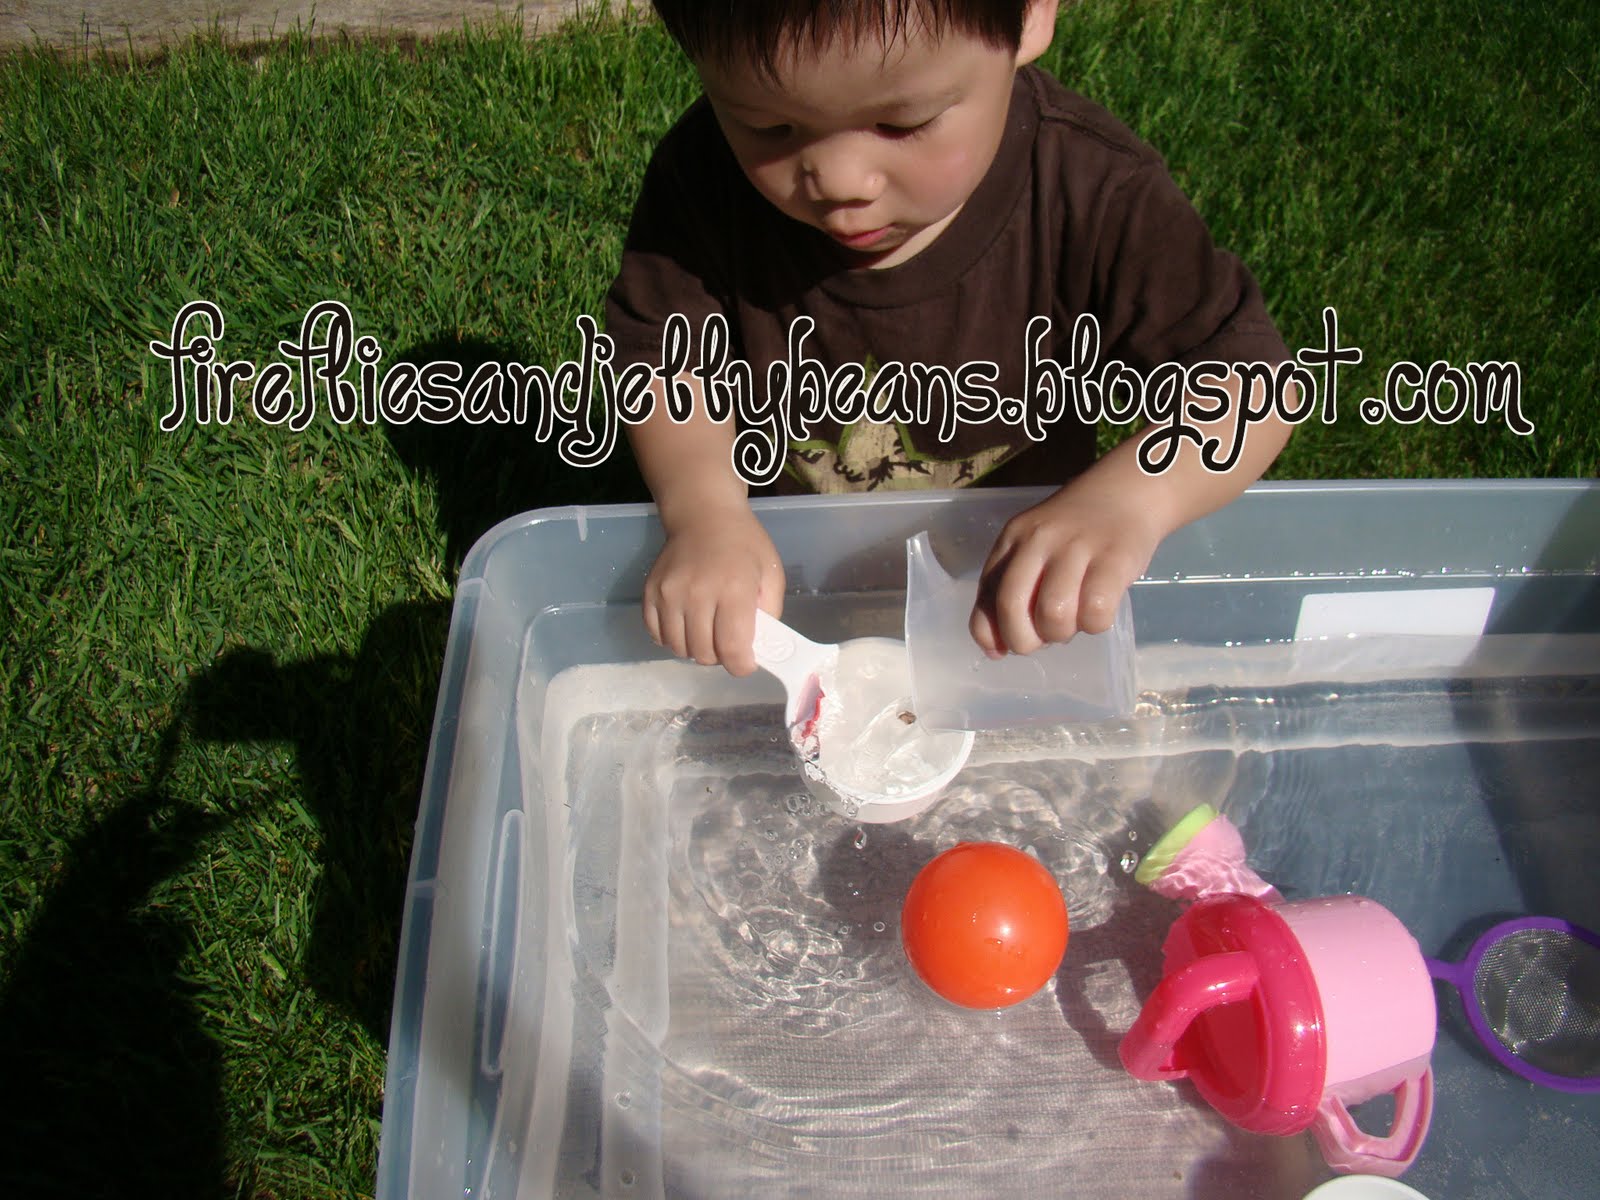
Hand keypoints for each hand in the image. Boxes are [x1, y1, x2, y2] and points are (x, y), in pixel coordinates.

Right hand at [643, 503, 784, 675]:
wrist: (703, 514)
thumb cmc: (743, 543)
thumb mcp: (771, 574)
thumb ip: (770, 614)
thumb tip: (758, 647)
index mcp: (733, 590)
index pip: (732, 649)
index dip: (741, 666)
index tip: (746, 661)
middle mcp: (697, 594)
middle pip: (704, 654)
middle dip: (720, 657)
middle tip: (728, 642)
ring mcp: (669, 594)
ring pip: (679, 649)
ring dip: (696, 649)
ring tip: (707, 633)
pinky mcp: (650, 593)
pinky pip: (657, 635)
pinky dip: (672, 639)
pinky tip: (686, 626)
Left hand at [969, 481, 1161, 655]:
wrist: (1127, 492)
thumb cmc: (1076, 533)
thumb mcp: (1034, 548)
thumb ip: (1013, 590)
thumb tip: (995, 650)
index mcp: (1013, 539)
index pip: (987, 595)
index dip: (991, 632)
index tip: (1003, 649)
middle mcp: (1038, 540)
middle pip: (1012, 605)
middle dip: (1024, 640)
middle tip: (1044, 639)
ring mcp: (1076, 547)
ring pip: (1053, 614)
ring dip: (1062, 633)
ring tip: (1074, 621)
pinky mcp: (1114, 559)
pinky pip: (1095, 611)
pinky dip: (1095, 625)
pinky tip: (1099, 612)